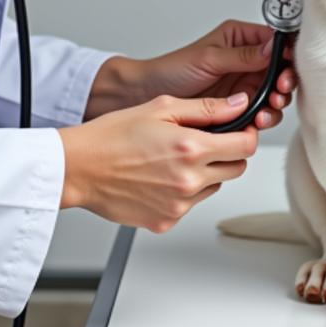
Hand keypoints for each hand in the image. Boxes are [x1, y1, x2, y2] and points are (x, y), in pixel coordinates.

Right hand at [58, 93, 262, 230]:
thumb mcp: (161, 108)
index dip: (246, 134)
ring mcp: (178, 205)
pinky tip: (158, 177)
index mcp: (191, 149)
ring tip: (172, 158)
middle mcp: (189, 181)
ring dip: (205, 173)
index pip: (246, 146)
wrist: (78, 168)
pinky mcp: (166, 221)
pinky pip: (190, 204)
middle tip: (201, 142)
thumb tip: (240, 105)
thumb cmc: (113, 135)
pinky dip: (182, 192)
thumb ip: (207, 108)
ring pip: (214, 187)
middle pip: (236, 169)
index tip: (238, 130)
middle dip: (227, 153)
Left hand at [134, 19, 296, 130]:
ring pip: (274, 93)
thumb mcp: (208, 58)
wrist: (148, 95)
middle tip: (279, 90)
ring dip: (276, 103)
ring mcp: (244, 84)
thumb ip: (242, 55)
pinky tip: (257, 120)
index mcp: (240, 38)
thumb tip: (271, 48)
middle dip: (284, 81)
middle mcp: (246, 60)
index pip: (275, 41)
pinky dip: (264, 117)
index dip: (286, 54)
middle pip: (281, 69)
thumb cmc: (173, 69)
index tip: (287, 67)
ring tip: (267, 109)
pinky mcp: (240, 106)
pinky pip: (261, 111)